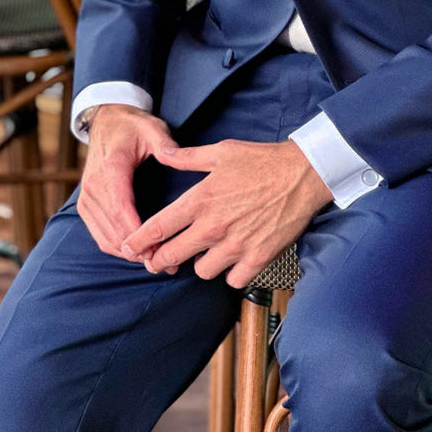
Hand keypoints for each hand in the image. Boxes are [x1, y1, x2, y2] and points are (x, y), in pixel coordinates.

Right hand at [77, 104, 179, 258]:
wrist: (106, 122)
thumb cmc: (132, 126)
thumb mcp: (152, 128)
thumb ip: (165, 144)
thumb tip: (176, 157)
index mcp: (111, 169)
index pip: (121, 209)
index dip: (137, 233)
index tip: (158, 249)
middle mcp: (94, 186)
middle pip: (113, 229)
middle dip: (138, 250)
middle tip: (166, 262)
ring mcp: (87, 197)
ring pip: (104, 237)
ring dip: (128, 253)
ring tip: (156, 262)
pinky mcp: (86, 205)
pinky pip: (98, 235)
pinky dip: (117, 247)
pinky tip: (137, 253)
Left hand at [121, 138, 332, 286]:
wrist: (302, 174)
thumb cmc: (261, 160)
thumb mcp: (221, 151)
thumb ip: (187, 157)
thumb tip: (163, 153)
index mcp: (202, 198)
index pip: (160, 227)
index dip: (139, 241)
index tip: (129, 247)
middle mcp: (214, 225)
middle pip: (173, 256)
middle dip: (160, 260)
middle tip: (158, 260)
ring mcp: (236, 245)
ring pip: (202, 271)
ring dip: (200, 264)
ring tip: (206, 252)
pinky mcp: (258, 257)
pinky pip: (233, 280)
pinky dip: (231, 273)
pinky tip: (233, 260)